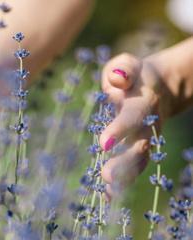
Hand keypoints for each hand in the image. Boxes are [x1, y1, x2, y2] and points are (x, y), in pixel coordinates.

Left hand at [99, 53, 168, 194]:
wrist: (161, 88)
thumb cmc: (134, 75)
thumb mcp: (128, 64)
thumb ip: (122, 69)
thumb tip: (116, 80)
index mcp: (143, 102)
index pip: (132, 117)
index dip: (120, 129)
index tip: (104, 144)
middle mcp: (148, 125)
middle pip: (139, 146)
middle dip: (124, 162)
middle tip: (107, 174)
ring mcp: (147, 140)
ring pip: (139, 161)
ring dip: (124, 176)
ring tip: (107, 190)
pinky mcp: (141, 150)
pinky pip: (133, 168)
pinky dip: (122, 182)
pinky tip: (107, 196)